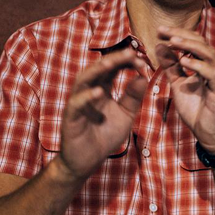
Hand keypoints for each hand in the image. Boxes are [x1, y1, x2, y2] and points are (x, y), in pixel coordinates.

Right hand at [57, 48, 149, 181]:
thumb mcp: (125, 115)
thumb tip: (143, 77)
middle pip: (99, 69)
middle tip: (131, 53)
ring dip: (97, 70)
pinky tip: (99, 92)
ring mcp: (78, 103)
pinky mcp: (71, 117)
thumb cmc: (104, 136)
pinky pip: (77, 104)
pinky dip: (87, 97)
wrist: (87, 161)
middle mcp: (89, 92)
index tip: (143, 62)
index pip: (113, 69)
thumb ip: (133, 98)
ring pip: (84, 80)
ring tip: (111, 63)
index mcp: (102, 89)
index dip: (126, 62)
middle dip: (114, 59)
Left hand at [155, 26, 214, 153]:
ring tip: (173, 41)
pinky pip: (211, 73)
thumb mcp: (179, 84)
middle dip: (181, 34)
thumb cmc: (197, 110)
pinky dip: (198, 65)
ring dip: (190, 45)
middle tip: (163, 31)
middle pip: (201, 42)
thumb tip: (160, 46)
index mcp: (204, 65)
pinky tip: (184, 61)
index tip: (159, 31)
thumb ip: (171, 66)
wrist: (210, 134)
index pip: (193, 42)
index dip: (177, 34)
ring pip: (208, 53)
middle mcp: (213, 67)